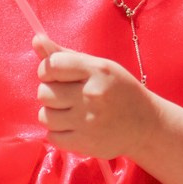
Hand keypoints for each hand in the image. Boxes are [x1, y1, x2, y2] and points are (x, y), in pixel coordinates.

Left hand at [35, 35, 158, 160]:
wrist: (146, 125)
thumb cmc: (119, 91)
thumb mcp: (99, 67)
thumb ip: (66, 56)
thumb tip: (36, 40)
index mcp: (96, 71)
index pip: (51, 66)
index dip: (46, 70)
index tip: (56, 76)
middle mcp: (91, 95)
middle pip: (44, 93)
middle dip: (51, 93)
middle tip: (67, 96)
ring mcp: (88, 122)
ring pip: (45, 116)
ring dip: (53, 114)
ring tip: (70, 112)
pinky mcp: (85, 144)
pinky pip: (52, 136)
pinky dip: (58, 132)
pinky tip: (73, 127)